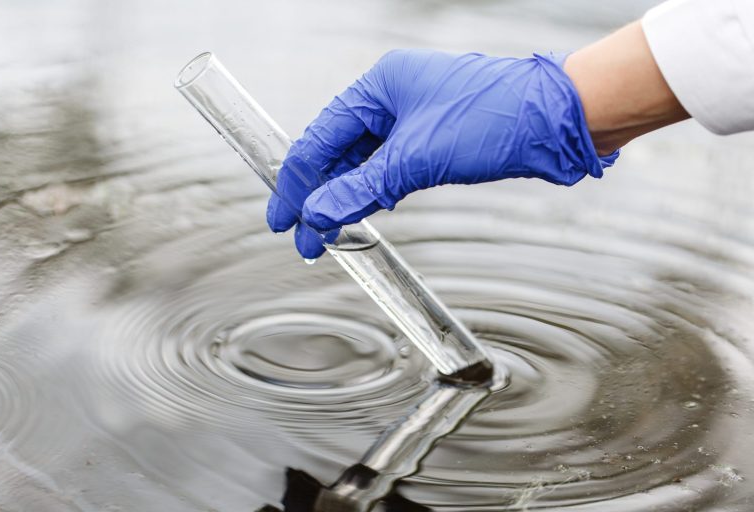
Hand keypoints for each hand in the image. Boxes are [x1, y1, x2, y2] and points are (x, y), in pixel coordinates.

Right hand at [267, 49, 617, 257]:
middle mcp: (391, 98)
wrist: (558, 121)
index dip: (297, 183)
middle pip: (337, 151)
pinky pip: (388, 167)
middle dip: (318, 196)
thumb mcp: (417, 157)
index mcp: (379, 86)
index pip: (321, 138)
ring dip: (344, 197)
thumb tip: (318, 214)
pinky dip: (372, 191)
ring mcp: (413, 118)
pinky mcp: (433, 139)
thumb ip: (361, 187)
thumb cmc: (496, 119)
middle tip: (303, 237)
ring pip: (362, 162)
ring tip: (327, 234)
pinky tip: (360, 212)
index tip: (283, 219)